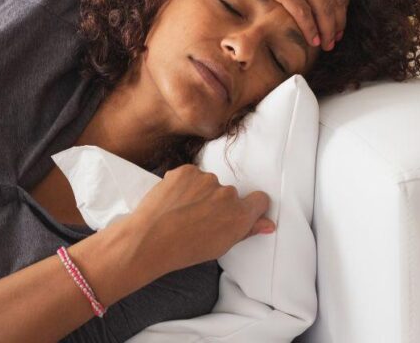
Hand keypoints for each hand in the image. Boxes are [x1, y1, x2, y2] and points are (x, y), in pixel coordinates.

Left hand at [124, 164, 275, 275]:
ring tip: (181, 211)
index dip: (251, 205)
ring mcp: (207, 180)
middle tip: (197, 219)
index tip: (238, 210)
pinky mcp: (187, 171)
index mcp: (240, 215)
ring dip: (198, 192)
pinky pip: (190, 175)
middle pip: (228, 194)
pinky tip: (173, 201)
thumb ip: (247, 230)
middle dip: (216, 203)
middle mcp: (228, 195)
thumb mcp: (220, 246)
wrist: (150, 239)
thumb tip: (268, 224)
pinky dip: (182, 184)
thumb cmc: (184, 249)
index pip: (259, 200)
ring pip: (207, 183)